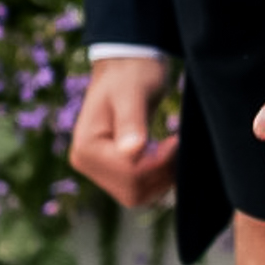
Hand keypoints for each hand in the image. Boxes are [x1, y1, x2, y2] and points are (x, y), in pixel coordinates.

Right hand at [67, 53, 180, 207]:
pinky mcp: (112, 171)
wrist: (129, 69)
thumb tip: (132, 151)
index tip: (177, 139)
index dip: (160, 162)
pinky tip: (168, 155)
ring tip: (174, 148)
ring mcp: (97, 169)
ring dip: (163, 178)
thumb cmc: (132, 75)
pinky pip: (140, 189)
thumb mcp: (133, 93)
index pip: (129, 174)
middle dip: (161, 172)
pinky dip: (159, 179)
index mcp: (85, 147)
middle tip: (178, 144)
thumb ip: (132, 121)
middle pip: (133, 190)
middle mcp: (85, 163)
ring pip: (138, 195)